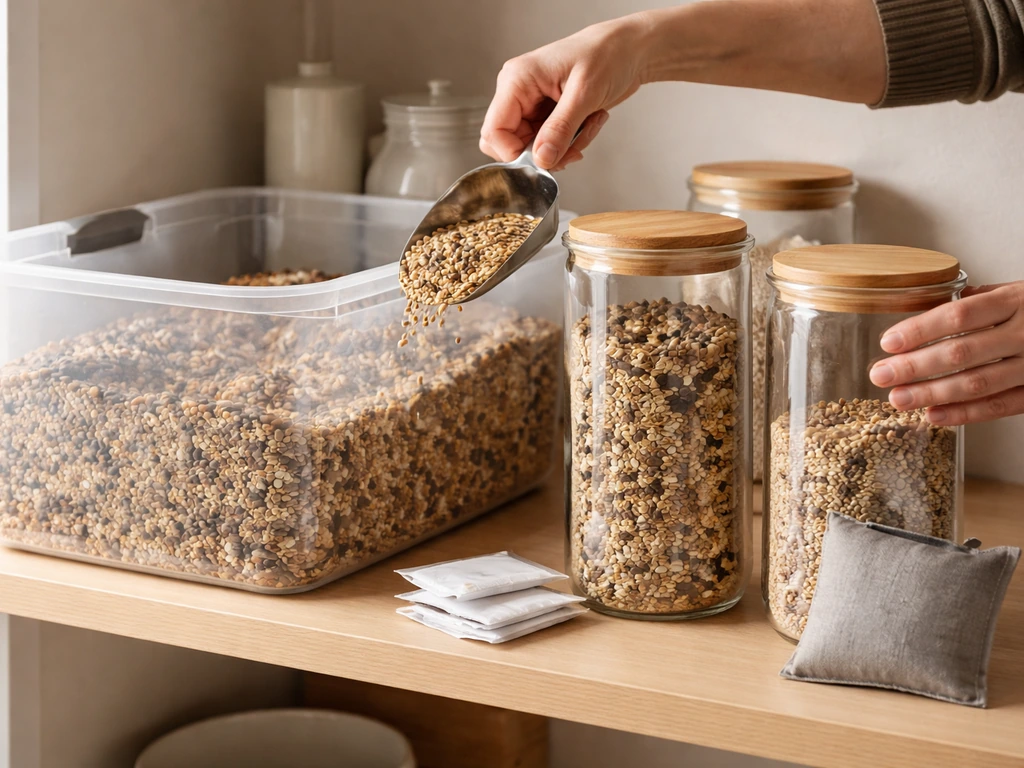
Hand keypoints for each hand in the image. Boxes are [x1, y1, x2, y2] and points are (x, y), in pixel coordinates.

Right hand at [479, 14, 652, 170]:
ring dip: (564, 147)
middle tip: (571, 149)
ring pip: (534, 148)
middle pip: (511, 144)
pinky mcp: (548, 114)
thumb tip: (542, 159)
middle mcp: (520, 92)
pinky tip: (590, 122)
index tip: (543, 160)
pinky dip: (573, 141)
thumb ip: (560, 129)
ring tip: (589, 125)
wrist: (629, 50)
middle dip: (543, 153)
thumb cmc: (607, 55)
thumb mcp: (584, 94)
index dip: (515, 153)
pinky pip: (551, 143)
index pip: (494, 131)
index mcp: (517, 79)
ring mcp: (533, 104)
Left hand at [869, 282, 1023, 424]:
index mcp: (1019, 299)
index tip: (888, 342)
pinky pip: (1002, 405)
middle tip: (879, 375)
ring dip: (932, 393)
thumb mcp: (1022, 291)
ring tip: (898, 399)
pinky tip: (934, 416)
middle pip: (962, 350)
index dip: (921, 329)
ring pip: (979, 382)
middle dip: (915, 366)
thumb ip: (983, 298)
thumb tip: (936, 304)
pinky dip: (965, 413)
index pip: (960, 313)